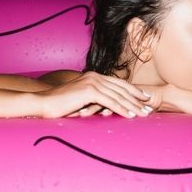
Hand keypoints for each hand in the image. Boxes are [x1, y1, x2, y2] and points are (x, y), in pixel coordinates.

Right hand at [35, 72, 153, 118]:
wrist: (42, 103)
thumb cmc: (58, 105)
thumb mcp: (79, 100)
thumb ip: (92, 101)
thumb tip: (103, 109)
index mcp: (93, 77)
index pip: (118, 84)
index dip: (132, 91)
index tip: (143, 98)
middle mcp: (94, 77)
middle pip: (122, 88)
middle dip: (137, 98)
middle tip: (149, 107)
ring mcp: (92, 82)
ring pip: (119, 95)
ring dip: (133, 105)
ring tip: (144, 114)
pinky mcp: (89, 91)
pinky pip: (110, 101)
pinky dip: (122, 109)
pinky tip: (130, 115)